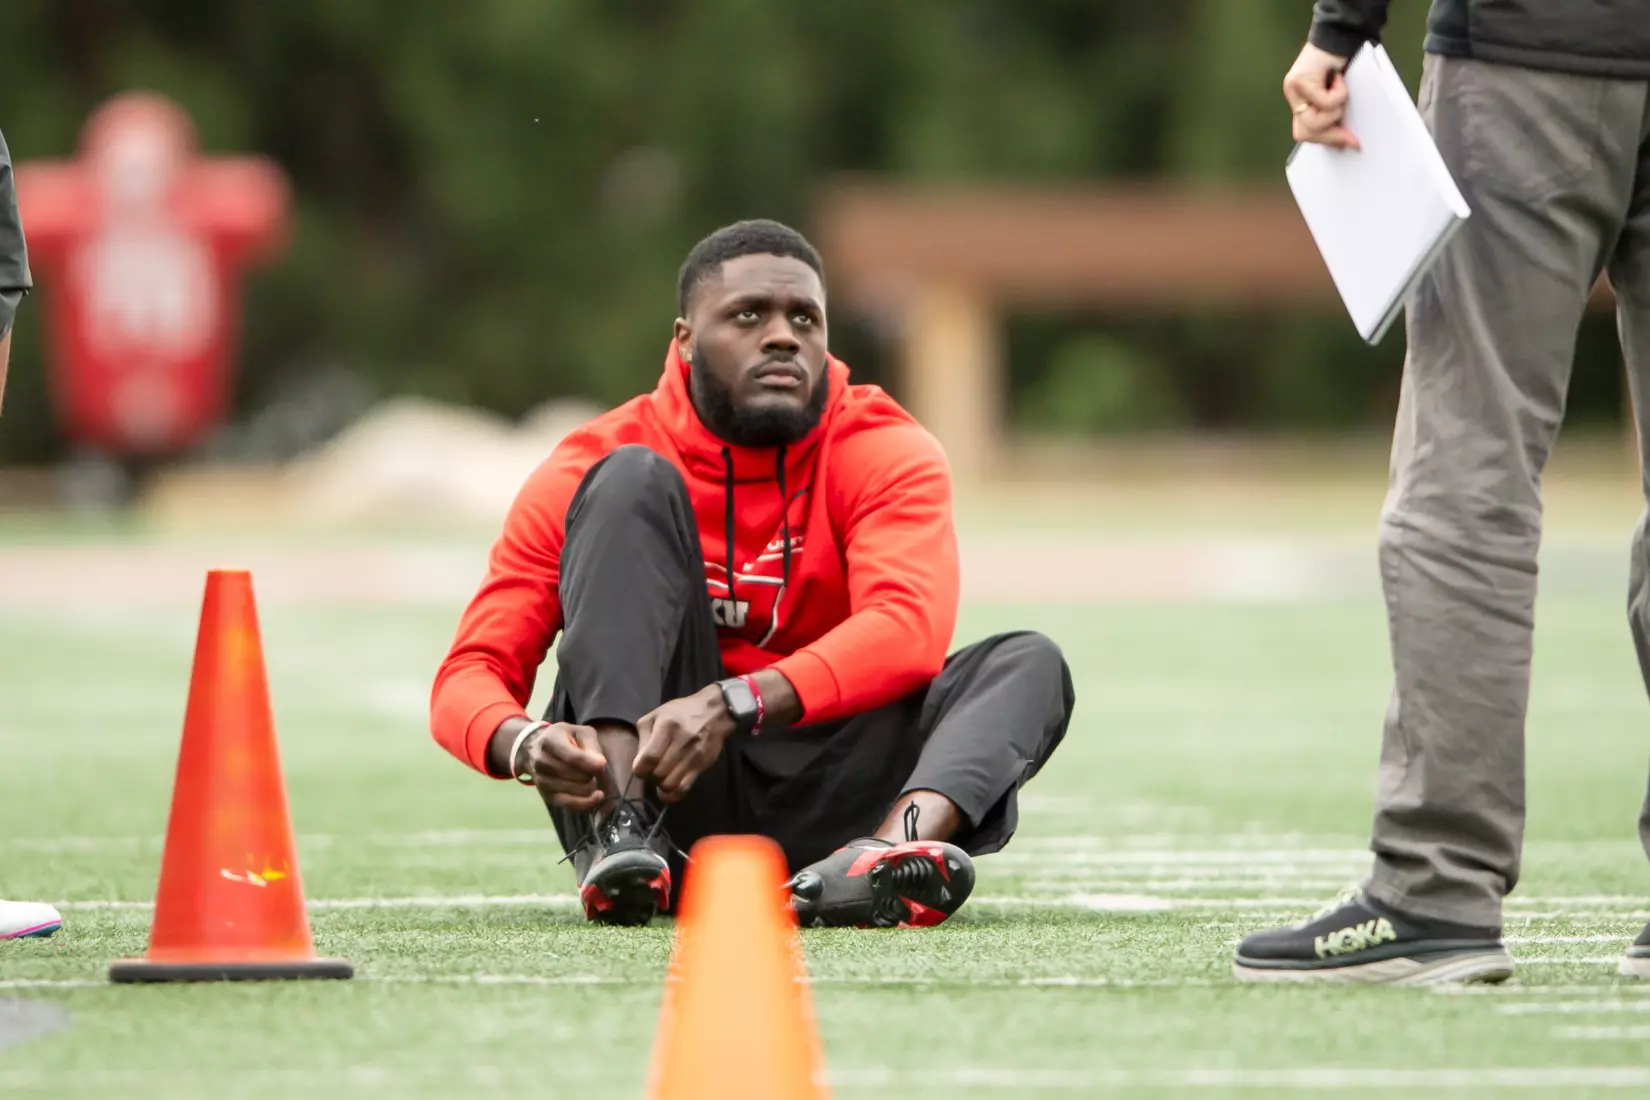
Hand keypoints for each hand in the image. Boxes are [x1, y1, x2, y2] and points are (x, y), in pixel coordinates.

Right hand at [519, 722, 607, 810]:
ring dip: (589, 786)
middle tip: (593, 767)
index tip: (603, 764)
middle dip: (591, 773)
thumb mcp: (580, 732)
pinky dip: (585, 803)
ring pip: (575, 790)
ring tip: (590, 776)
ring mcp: (541, 780)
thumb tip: (600, 765)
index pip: (572, 757)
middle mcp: (541, 762)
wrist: (534, 748)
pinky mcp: (546, 795)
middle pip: (575, 775)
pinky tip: (596, 797)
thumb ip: (591, 745)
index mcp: (550, 741)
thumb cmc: (564, 738)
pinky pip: (568, 804)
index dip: (590, 763)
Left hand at [632, 686, 736, 803]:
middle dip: (650, 777)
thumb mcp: (656, 716)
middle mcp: (681, 741)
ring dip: (661, 786)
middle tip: (652, 771)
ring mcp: (694, 755)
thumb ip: (644, 738)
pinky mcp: (702, 765)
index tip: (640, 769)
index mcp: (667, 726)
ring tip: (662, 778)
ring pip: (671, 784)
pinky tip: (669, 789)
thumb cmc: (680, 712)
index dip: (640, 769)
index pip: (650, 757)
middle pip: (659, 773)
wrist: (715, 712)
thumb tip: (639, 763)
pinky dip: (673, 794)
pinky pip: (685, 788)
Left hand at [1283, 43, 1358, 149]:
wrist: (1340, 37)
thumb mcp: (1339, 97)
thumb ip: (1335, 116)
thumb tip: (1348, 143)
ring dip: (1336, 110)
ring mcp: (1292, 90)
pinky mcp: (1297, 82)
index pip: (1305, 133)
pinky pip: (1323, 103)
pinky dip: (1338, 92)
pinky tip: (1338, 77)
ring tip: (1340, 90)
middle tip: (1349, 131)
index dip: (1326, 140)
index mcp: (1301, 103)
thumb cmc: (1342, 65)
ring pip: (1314, 121)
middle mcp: (1293, 98)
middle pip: (1305, 133)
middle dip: (1330, 134)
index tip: (1349, 143)